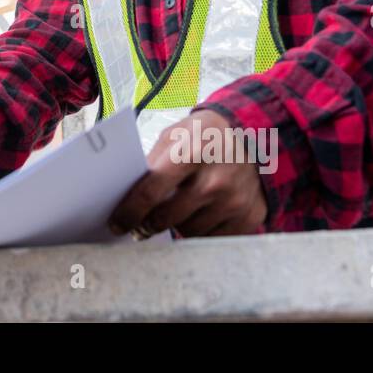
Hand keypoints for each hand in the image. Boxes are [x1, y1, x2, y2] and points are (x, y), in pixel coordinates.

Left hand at [110, 109, 268, 237]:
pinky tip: (199, 215)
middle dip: (148, 224)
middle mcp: (216, 180)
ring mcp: (235, 201)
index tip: (117, 224)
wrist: (255, 135)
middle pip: (167, 217)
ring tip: (174, 213)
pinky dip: (200, 230)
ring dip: (176, 226)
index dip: (129, 211)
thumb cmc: (205, 135)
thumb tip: (125, 196)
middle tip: (140, 226)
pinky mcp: (249, 217)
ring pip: (189, 231)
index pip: (151, 191)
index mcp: (192, 153)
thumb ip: (152, 163)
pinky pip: (212, 238)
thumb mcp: (175, 135)